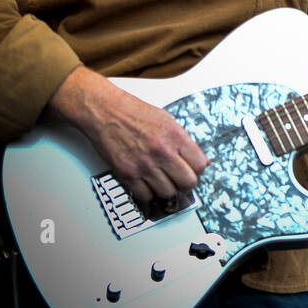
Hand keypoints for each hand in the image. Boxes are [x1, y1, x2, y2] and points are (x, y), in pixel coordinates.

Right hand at [45, 65, 209, 201]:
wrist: (106, 112)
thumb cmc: (134, 113)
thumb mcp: (167, 120)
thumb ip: (184, 141)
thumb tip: (201, 161)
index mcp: (175, 136)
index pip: (200, 165)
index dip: (197, 170)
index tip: (193, 170)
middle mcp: (162, 151)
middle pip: (187, 183)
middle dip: (185, 183)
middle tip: (179, 180)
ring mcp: (145, 165)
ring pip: (167, 193)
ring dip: (166, 189)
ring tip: (162, 181)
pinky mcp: (128, 174)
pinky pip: (146, 196)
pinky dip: (148, 193)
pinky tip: (147, 184)